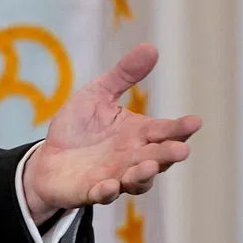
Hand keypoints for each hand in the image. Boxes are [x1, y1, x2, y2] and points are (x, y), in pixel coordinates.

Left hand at [22, 43, 201, 222]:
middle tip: (180, 150)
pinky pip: (102, 195)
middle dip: (168, 154)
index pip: (164, 131)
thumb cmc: (78, 127)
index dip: (180, 128)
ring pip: (136, 180)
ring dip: (143, 175)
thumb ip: (123, 75)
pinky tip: (109, 186)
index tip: (194, 122)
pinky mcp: (90, 191)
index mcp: (138, 134)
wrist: (48, 158)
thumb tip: (151, 47)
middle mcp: (132, 158)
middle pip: (157, 158)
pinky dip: (107, 192)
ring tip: (149, 166)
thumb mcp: (97, 94)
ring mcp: (114, 177)